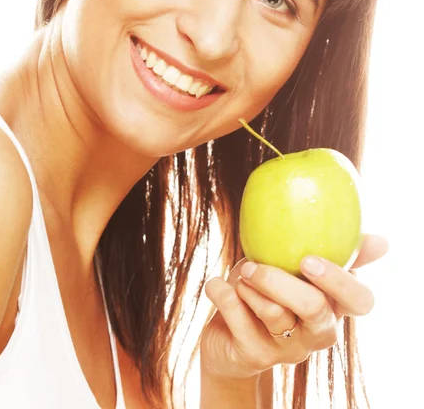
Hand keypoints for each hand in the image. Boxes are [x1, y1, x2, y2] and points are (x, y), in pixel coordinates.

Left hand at [200, 233, 387, 380]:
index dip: (339, 282)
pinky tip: (215, 284)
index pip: (360, 302)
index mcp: (333, 306)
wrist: (228, 339)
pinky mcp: (254, 355)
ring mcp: (287, 348)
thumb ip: (331, 252)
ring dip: (249, 285)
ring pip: (276, 314)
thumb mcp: (292, 268)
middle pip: (315, 309)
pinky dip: (222, 293)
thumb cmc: (266, 292)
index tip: (309, 260)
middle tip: (254, 264)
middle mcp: (316, 331)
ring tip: (239, 272)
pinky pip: (239, 319)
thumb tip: (382, 241)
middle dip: (282, 281)